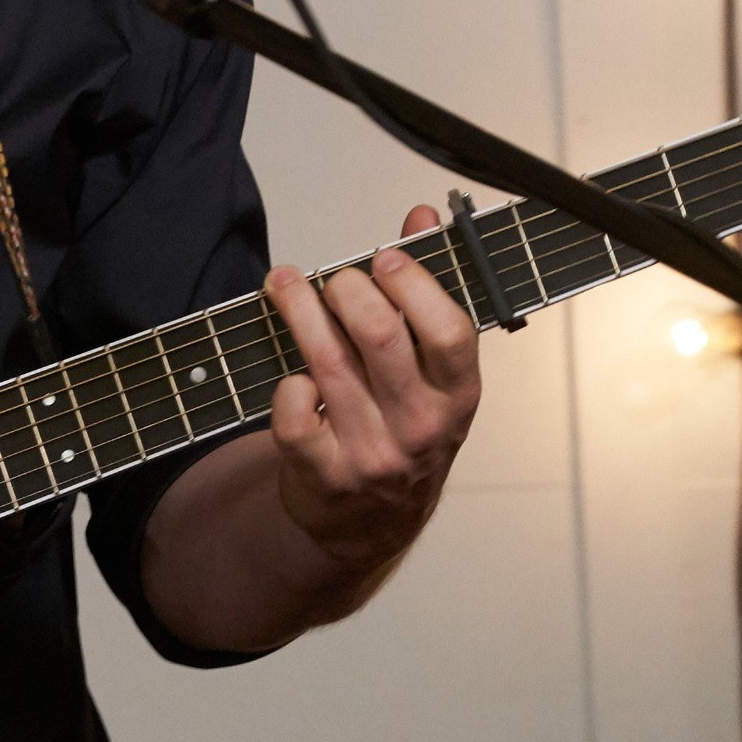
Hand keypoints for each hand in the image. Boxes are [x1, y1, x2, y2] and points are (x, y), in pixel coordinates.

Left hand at [262, 204, 481, 570]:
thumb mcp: (429, 373)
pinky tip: (288, 371)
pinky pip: (293, 414)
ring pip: (328, 364)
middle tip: (329, 278)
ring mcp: (372, 453)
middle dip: (346, 290)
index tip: (383, 257)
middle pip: (380, 336)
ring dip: (298, 312)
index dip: (414, 284)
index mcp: (458, 396)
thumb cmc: (402, 430)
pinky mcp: (323, 473)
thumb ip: (425, 291)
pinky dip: (285, 384)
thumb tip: (420, 216)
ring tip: (283, 283)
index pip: (449, 331)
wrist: (369, 525)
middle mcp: (421, 427)